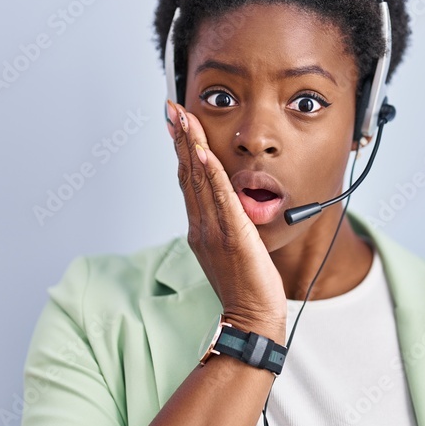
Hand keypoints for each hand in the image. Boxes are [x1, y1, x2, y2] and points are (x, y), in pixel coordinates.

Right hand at [166, 100, 287, 339]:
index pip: (189, 180)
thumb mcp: (233, 248)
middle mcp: (202, 226)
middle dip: (180, 138)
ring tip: (182, 119)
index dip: (182, 149)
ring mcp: (214, 231)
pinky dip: (211, 174)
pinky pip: (219, 199)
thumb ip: (227, 223)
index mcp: (201, 228)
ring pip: (199, 181)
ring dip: (190, 146)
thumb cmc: (246, 286)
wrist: (252, 317)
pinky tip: (203, 154)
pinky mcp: (232, 235)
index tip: (176, 123)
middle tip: (171, 108)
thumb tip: (230, 203)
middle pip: (188, 174)